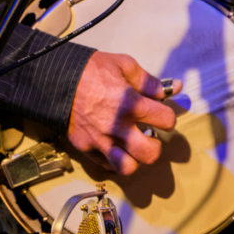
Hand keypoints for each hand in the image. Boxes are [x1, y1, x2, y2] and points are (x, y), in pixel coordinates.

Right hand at [66, 51, 181, 175]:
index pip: (166, 120)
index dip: (168, 117)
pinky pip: (108, 165)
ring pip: (128, 167)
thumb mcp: (125, 66)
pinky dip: (116, 159)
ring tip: (134, 146)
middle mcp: (118, 127)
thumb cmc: (94, 70)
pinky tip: (117, 146)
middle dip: (156, 145)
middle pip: (150, 153)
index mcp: (131, 104)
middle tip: (150, 135)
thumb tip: (175, 87)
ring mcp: (101, 141)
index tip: (163, 114)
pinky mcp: (86, 149)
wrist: (58, 81)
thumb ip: (151, 82)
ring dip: (135, 158)